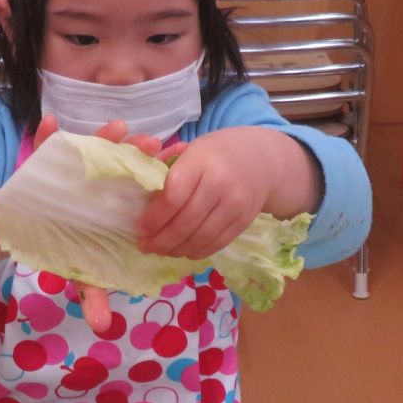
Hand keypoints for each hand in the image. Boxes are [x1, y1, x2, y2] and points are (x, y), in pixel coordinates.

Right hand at [33, 117, 160, 332]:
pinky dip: (47, 132)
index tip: (168, 171)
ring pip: (90, 147)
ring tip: (118, 127)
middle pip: (121, 162)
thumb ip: (93, 295)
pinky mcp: (43, 160)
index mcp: (115, 204)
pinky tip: (51, 124)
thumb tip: (104, 326)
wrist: (24, 230)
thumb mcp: (80, 274)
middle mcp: (99, 181)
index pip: (137, 187)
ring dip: (103, 136)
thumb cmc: (62, 249)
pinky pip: (45, 142)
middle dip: (135, 151)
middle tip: (153, 144)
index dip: (153, 179)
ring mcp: (72, 168)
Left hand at [139, 127, 320, 259]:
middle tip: (145, 246)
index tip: (140, 228)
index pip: (172, 197)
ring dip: (176, 249)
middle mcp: (220, 185)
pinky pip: (216, 243)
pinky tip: (183, 251)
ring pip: (199, 238)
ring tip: (161, 251)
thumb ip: (167, 174)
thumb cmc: (216, 154)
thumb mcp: (191, 152)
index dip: (154, 218)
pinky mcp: (243, 222)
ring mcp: (235, 206)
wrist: (261, 160)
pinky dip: (196, 251)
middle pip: (184, 223)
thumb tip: (141, 204)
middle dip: (160, 240)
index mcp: (201, 163)